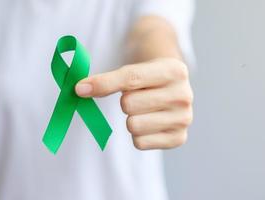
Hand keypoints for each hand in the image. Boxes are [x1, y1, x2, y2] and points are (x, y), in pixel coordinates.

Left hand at [75, 58, 192, 149]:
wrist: (174, 87)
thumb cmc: (149, 77)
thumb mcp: (135, 68)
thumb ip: (109, 79)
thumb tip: (80, 90)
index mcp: (175, 70)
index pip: (131, 78)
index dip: (103, 83)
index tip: (80, 89)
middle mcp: (184, 95)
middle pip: (129, 104)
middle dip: (126, 102)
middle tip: (138, 96)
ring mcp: (184, 119)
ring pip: (133, 125)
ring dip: (131, 119)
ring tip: (145, 110)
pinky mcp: (179, 138)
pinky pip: (139, 143)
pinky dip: (138, 135)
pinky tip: (150, 123)